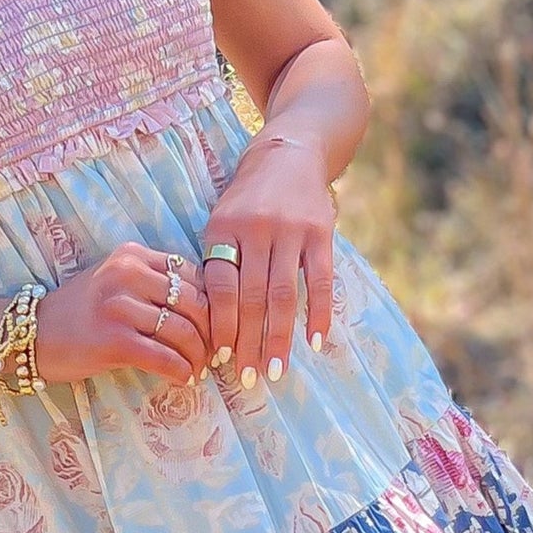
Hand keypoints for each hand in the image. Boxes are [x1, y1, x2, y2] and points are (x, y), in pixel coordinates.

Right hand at [32, 242, 210, 386]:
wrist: (31, 334)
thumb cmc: (80, 313)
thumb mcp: (115, 282)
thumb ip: (153, 284)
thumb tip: (207, 310)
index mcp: (132, 255)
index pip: (193, 275)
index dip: (212, 304)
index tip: (215, 327)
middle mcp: (126, 274)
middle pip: (194, 303)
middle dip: (211, 333)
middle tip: (212, 354)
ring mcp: (118, 306)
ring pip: (184, 332)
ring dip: (198, 357)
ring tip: (197, 370)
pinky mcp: (113, 340)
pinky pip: (164, 357)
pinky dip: (180, 371)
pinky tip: (182, 379)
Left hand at [198, 136, 335, 386]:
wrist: (289, 153)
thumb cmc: (248, 198)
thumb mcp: (221, 220)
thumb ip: (218, 262)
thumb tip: (212, 323)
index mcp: (223, 228)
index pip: (220, 287)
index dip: (221, 325)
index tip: (219, 359)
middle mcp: (256, 229)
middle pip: (251, 298)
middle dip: (248, 342)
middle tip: (247, 379)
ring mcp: (291, 230)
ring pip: (283, 295)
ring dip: (279, 337)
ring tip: (274, 370)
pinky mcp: (321, 232)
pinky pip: (321, 280)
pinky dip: (319, 313)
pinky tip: (314, 341)